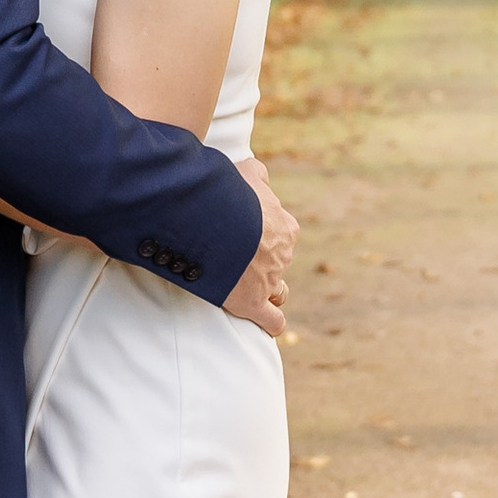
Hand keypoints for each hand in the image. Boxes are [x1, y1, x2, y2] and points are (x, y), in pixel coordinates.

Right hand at [221, 151, 297, 337]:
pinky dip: (270, 322)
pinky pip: (271, 320)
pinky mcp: (254, 303)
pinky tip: (265, 324)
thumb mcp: (245, 173)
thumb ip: (256, 175)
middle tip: (234, 258)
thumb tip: (260, 176)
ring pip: (279, 291)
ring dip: (269, 292)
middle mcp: (282, 255)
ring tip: (249, 289)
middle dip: (262, 262)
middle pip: (277, 262)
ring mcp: (270, 280)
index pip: (280, 234)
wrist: (214, 221)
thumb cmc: (228, 194)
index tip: (243, 234)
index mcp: (283, 227)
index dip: (263, 236)